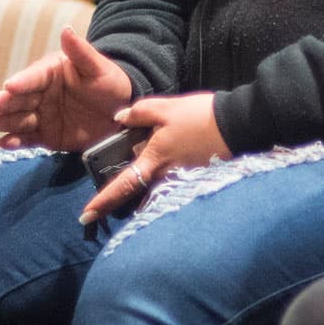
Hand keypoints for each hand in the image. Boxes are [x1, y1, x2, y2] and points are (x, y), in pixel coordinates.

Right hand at [0, 27, 134, 152]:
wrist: (121, 112)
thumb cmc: (109, 83)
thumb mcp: (97, 67)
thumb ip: (81, 51)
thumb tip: (66, 29)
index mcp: (49, 73)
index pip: (33, 77)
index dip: (22, 81)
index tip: (10, 85)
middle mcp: (40, 94)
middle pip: (18, 99)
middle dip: (2, 102)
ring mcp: (42, 115)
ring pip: (18, 119)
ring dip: (2, 122)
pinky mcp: (47, 136)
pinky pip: (29, 139)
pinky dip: (16, 142)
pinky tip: (4, 143)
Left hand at [79, 92, 230, 224]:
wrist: (238, 125)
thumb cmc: (200, 117)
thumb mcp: (166, 108)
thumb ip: (139, 112)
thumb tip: (119, 117)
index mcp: (154, 161)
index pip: (122, 186)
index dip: (102, 202)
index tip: (85, 216)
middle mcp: (166, 178)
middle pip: (137, 197)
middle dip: (121, 203)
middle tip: (105, 206)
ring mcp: (182, 182)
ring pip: (154, 195)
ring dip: (142, 198)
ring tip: (132, 196)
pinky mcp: (195, 179)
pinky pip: (171, 189)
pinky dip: (161, 189)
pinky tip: (162, 178)